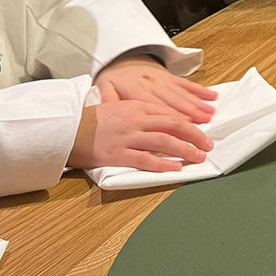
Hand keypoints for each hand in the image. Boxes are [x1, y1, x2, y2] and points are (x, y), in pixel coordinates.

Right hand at [68, 100, 213, 172]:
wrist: (67, 129)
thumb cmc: (93, 120)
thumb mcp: (120, 106)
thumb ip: (141, 112)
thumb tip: (164, 120)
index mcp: (138, 107)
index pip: (170, 114)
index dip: (190, 123)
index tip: (203, 132)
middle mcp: (136, 120)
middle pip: (173, 126)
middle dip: (195, 136)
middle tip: (208, 145)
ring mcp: (128, 138)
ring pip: (164, 142)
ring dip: (185, 150)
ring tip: (198, 157)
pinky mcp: (118, 154)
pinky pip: (144, 160)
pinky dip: (162, 165)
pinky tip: (175, 169)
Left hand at [94, 56, 216, 122]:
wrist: (124, 59)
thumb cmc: (115, 79)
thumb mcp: (104, 88)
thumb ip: (108, 101)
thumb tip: (109, 113)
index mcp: (136, 89)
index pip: (155, 104)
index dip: (169, 114)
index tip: (183, 123)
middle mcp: (153, 83)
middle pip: (174, 100)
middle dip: (191, 112)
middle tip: (204, 123)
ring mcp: (164, 80)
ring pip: (183, 93)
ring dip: (198, 103)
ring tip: (210, 114)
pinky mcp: (172, 77)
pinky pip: (188, 84)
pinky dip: (201, 91)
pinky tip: (212, 97)